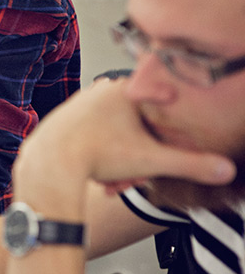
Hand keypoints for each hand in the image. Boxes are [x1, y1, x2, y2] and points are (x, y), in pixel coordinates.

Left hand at [14, 78, 235, 210]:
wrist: (49, 164)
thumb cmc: (94, 154)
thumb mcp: (151, 161)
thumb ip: (190, 164)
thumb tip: (224, 170)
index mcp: (126, 90)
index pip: (160, 113)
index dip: (164, 142)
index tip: (156, 160)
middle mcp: (102, 90)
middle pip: (137, 129)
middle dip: (138, 159)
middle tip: (131, 181)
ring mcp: (81, 103)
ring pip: (115, 136)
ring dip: (119, 163)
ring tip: (112, 183)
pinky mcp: (66, 119)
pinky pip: (94, 138)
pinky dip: (99, 158)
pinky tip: (98, 177)